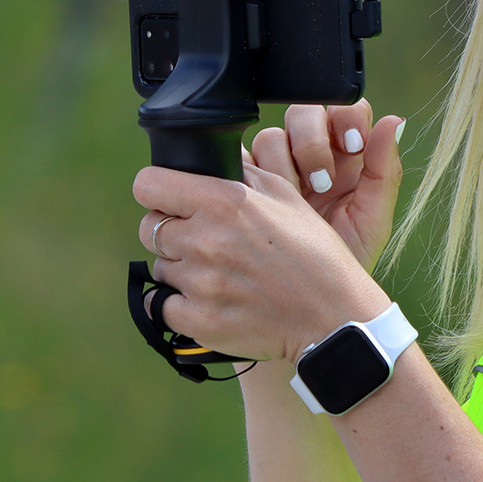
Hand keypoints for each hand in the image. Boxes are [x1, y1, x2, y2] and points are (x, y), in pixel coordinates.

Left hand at [134, 157, 391, 364]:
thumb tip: (206, 162)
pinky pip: (163, 307)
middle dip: (172, 233)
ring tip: (223, 277)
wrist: (334, 318)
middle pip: (150, 228)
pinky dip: (182, 306)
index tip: (168, 201)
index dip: (157, 192)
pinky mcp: (198, 320)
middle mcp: (206, 239)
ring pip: (161, 268)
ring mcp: (200, 283)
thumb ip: (240, 176)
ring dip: (182, 271)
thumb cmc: (315, 255)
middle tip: (206, 244)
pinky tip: (215, 302)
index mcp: (224, 201)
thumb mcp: (286, 197)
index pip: (148, 184)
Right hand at [246, 101, 406, 270]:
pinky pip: (241, 161)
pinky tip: (269, 200)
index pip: (344, 110)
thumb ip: (385, 169)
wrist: (310, 298)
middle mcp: (311, 154)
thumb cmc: (347, 259)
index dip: (346, 119)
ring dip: (284, 164)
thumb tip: (394, 122)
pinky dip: (253, 176)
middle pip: (302, 114)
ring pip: (271, 136)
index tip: (352, 145)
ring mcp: (277, 167)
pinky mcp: (246, 184)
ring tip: (299, 200)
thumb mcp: (373, 219)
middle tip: (323, 181)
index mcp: (346, 154)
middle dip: (312, 143)